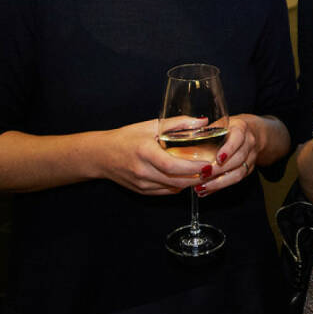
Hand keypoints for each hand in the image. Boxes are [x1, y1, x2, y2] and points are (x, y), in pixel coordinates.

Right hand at [97, 116, 212, 195]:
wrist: (100, 155)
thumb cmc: (126, 137)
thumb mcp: (150, 125)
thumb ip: (177, 123)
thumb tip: (202, 121)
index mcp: (145, 152)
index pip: (172, 165)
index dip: (192, 168)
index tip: (208, 164)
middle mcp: (143, 171)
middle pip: (176, 181)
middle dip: (197, 178)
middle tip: (212, 170)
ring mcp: (141, 183)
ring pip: (172, 188)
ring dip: (189, 183)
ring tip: (203, 174)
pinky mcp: (141, 191)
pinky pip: (165, 192)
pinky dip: (178, 186)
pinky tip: (186, 178)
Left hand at [196, 114, 258, 196]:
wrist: (252, 132)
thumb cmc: (230, 128)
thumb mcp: (220, 124)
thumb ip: (206, 132)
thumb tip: (184, 140)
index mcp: (241, 128)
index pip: (238, 138)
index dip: (229, 149)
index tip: (218, 158)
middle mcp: (249, 143)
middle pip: (238, 158)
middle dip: (220, 169)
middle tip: (203, 175)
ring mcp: (251, 157)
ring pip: (239, 173)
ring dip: (219, 182)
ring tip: (202, 187)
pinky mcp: (248, 169)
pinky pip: (236, 180)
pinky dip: (219, 187)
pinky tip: (206, 190)